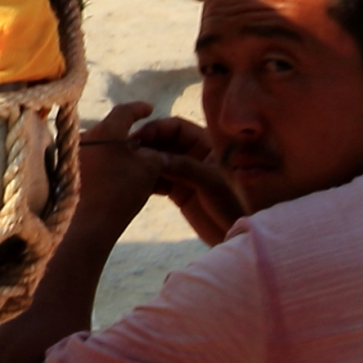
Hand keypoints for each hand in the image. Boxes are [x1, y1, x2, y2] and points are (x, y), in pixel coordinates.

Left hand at [72, 100, 184, 232]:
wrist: (88, 226)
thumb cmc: (120, 193)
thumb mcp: (149, 169)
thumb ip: (155, 154)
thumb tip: (153, 153)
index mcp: (105, 130)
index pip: (124, 112)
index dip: (139, 109)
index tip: (149, 109)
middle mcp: (84, 138)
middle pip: (112, 133)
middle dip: (130, 140)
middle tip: (146, 147)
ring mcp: (73, 157)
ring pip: (102, 151)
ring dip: (119, 158)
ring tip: (138, 171)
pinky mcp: (66, 176)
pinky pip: (92, 166)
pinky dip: (107, 170)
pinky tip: (120, 182)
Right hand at [128, 115, 243, 244]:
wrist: (238, 234)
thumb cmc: (235, 204)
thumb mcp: (212, 182)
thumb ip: (186, 167)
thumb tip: (156, 157)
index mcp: (208, 143)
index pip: (177, 127)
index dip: (157, 129)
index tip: (139, 136)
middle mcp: (196, 154)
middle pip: (165, 141)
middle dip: (147, 145)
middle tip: (125, 152)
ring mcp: (186, 172)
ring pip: (159, 160)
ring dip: (144, 162)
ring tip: (126, 167)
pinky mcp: (179, 190)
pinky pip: (159, 179)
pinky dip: (147, 180)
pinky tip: (134, 184)